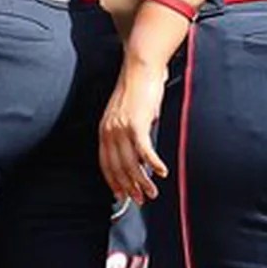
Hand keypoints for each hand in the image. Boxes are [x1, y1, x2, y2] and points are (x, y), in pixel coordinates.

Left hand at [99, 57, 170, 203]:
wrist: (140, 66)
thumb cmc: (138, 88)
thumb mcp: (129, 114)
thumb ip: (131, 132)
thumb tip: (141, 150)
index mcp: (104, 130)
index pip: (106, 164)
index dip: (114, 182)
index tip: (122, 195)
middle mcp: (109, 131)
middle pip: (118, 168)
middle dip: (129, 187)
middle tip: (140, 200)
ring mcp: (122, 128)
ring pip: (131, 164)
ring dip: (142, 181)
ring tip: (152, 193)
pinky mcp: (136, 123)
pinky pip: (144, 150)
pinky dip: (153, 163)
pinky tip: (161, 172)